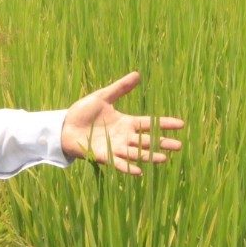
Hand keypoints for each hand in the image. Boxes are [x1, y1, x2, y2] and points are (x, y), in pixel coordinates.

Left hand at [60, 71, 184, 175]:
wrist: (64, 126)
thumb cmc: (82, 112)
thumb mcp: (103, 97)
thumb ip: (120, 88)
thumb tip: (137, 74)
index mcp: (126, 122)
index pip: (149, 123)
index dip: (164, 123)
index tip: (181, 124)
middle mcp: (124, 136)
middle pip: (147, 140)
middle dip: (163, 143)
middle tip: (179, 146)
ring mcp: (115, 147)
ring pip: (136, 153)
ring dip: (149, 156)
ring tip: (164, 159)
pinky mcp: (104, 156)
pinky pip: (118, 162)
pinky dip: (128, 167)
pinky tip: (139, 172)